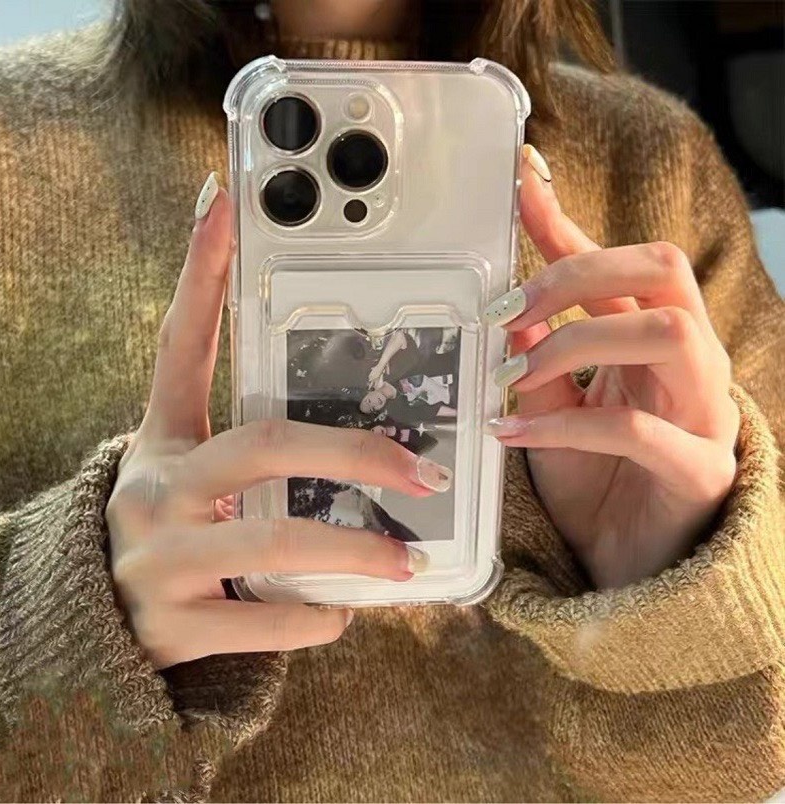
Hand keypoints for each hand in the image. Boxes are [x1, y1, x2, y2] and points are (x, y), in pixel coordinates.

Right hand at [106, 173, 441, 668]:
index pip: (180, 342)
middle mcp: (153, 488)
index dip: (200, 271)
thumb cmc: (170, 530)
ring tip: (406, 563)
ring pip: (273, 543)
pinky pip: (263, 619)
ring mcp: (157, 558)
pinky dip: (314, 618)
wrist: (93, 630)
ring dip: (354, 553)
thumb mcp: (188, 474)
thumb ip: (252, 450)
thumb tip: (347, 433)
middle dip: (353, 454)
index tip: (224, 199)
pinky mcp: (170, 626)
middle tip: (421, 471)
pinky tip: (338, 614)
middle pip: (264, 447)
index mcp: (161, 440)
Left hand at [484, 147, 738, 587]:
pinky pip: (635, 428)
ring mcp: (703, 412)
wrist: (629, 560)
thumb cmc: (596, 480)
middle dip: (575, 274)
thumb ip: (538, 362)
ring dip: (576, 340)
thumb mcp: (554, 411)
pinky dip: (562, 426)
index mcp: (650, 338)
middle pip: (661, 268)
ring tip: (514, 372)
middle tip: (509, 314)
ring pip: (667, 330)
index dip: (567, 221)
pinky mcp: (698, 469)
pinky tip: (508, 431)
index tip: (521, 181)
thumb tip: (508, 318)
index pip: (617, 262)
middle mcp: (688, 361)